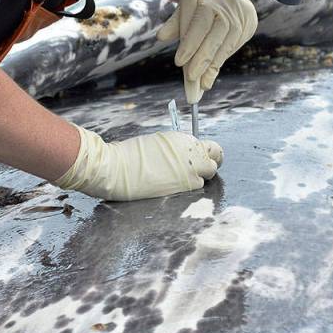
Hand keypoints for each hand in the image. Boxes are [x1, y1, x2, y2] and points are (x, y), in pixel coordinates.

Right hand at [54, 125, 223, 200]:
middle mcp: (193, 157)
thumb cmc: (132, 153)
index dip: (209, 155)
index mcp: (187, 142)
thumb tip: (186, 155)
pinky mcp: (183, 190)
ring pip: (204, 180)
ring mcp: (190, 175)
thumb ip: (178, 149)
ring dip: (194, 180)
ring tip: (175, 179)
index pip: (213, 149)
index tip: (205, 159)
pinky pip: (192, 191)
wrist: (118, 168)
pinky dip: (185, 190)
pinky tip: (169, 186)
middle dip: (206, 168)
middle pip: (214, 165)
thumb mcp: (160, 142)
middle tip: (195, 171)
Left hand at [157, 0, 257, 103]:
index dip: (190, 43)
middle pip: (216, 37)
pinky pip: (234, 46)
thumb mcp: (181, 3)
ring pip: (227, 44)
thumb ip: (175, 20)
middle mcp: (231, 4)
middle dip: (202, 59)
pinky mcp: (250, 23)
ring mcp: (243, 14)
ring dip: (213, 65)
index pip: (201, 23)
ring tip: (201, 83)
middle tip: (191, 79)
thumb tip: (161, 37)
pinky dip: (221, 60)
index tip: (179, 62)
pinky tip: (210, 74)